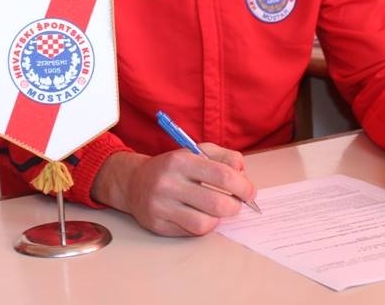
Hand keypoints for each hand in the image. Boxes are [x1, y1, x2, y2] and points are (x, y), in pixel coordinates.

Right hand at [92, 144, 255, 235]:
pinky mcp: (158, 226)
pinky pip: (191, 233)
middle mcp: (169, 183)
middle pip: (217, 204)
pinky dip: (202, 226)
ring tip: (216, 210)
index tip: (250, 192)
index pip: (222, 175)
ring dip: (218, 219)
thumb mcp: (196, 152)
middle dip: (235, 206)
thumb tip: (243, 173)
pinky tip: (199, 215)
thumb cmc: (172, 167)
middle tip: (236, 204)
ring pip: (205, 223)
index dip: (243, 186)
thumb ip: (224, 157)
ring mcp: (161, 207)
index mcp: (180, 161)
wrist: (134, 182)